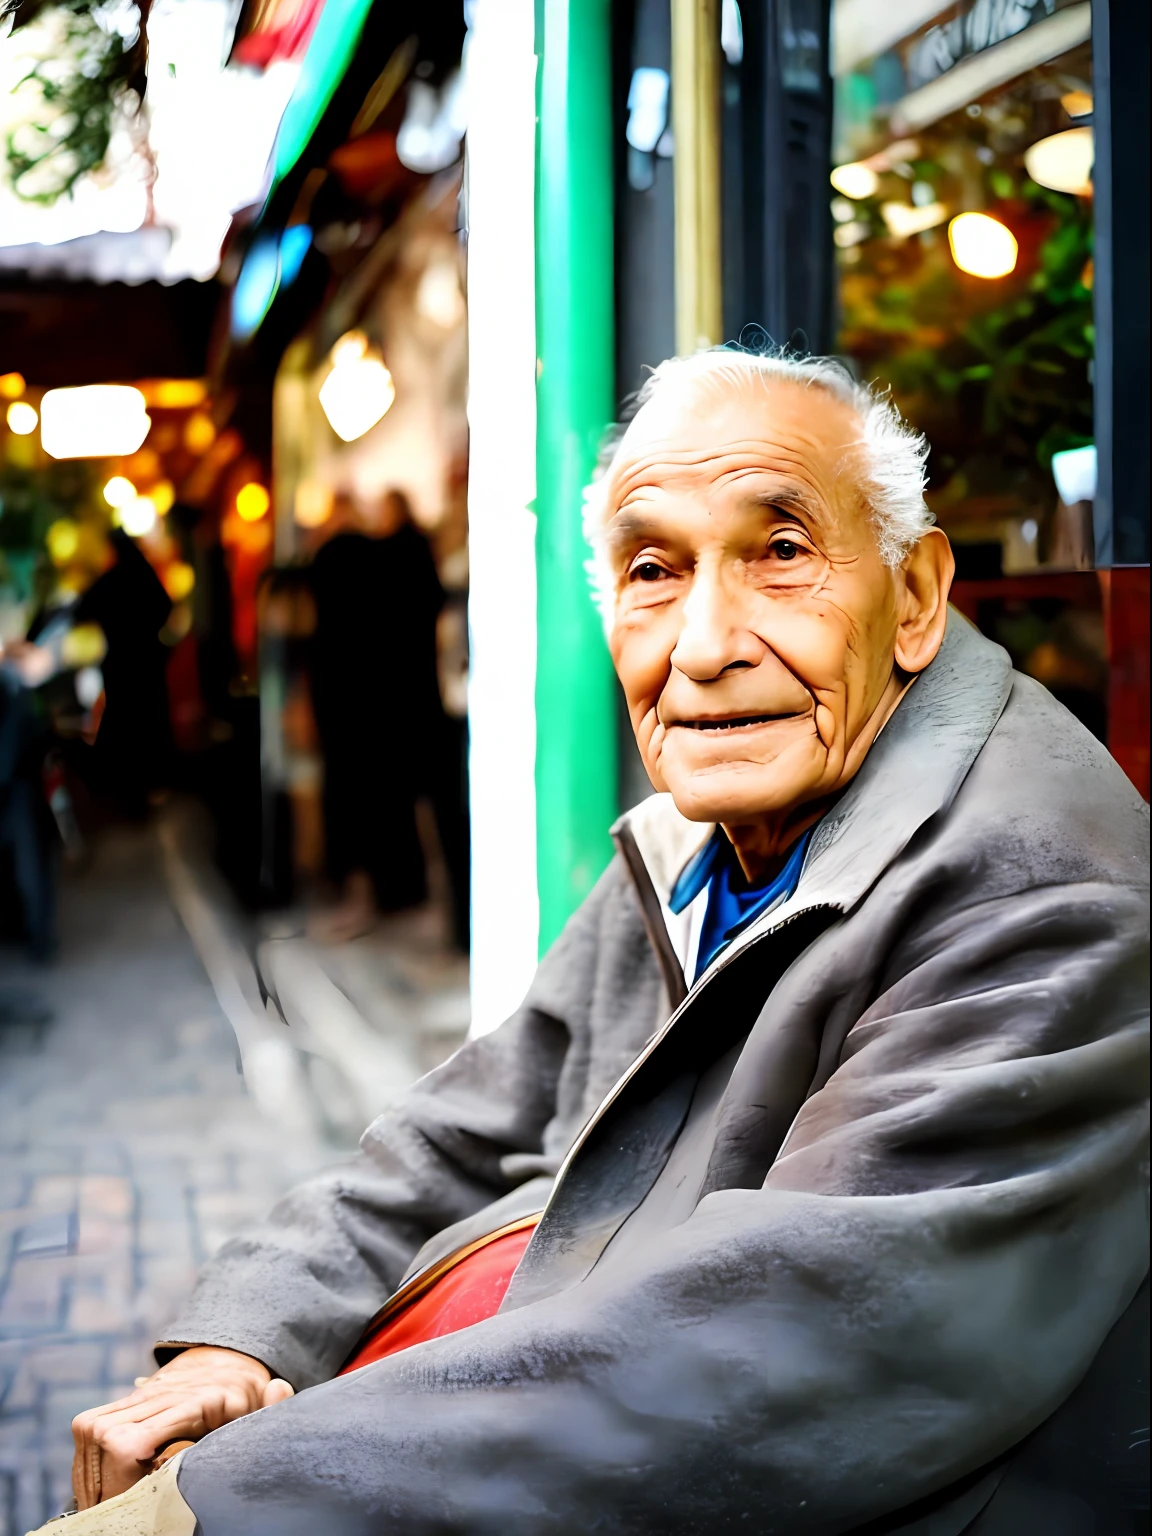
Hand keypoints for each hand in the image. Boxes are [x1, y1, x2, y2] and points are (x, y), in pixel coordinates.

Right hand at [71, 1346, 293, 1508]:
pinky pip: (88, 1428)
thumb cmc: (244, 1397)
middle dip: (107, 1486)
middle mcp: (160, 1393)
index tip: (136, 1506)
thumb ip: (272, 1407)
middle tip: (123, 1514)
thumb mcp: (261, 1407)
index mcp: (196, 1401)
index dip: (125, 1482)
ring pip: (92, 1434)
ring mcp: (138, 1394)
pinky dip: (88, 1460)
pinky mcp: (123, 1398)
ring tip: (109, 1506)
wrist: (226, 1362)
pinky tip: (100, 1486)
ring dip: (92, 1476)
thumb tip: (278, 1389)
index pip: (133, 1443)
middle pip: (110, 1442)